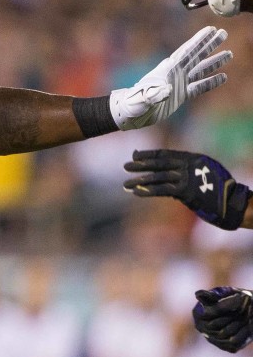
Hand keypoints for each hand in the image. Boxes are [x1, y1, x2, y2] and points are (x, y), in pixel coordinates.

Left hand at [109, 26, 230, 129]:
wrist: (130, 114)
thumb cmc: (133, 104)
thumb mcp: (143, 99)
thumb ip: (154, 94)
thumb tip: (168, 90)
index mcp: (167, 70)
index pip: (187, 52)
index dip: (199, 40)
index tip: (211, 29)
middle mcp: (175, 74)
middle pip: (196, 56)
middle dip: (210, 45)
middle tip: (224, 33)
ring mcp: (178, 84)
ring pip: (200, 70)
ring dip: (214, 62)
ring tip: (229, 54)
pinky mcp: (180, 96)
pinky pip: (199, 87)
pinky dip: (211, 82)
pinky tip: (223, 77)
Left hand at [124, 149, 250, 229]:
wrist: (232, 202)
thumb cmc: (217, 189)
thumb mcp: (202, 173)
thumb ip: (184, 171)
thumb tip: (161, 175)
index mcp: (193, 158)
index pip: (166, 154)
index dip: (149, 155)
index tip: (134, 155)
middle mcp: (190, 165)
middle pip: (160, 164)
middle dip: (141, 165)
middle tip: (125, 166)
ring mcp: (188, 177)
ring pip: (158, 177)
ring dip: (140, 180)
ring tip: (125, 184)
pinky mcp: (187, 191)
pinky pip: (163, 190)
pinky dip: (148, 190)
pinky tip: (136, 192)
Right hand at [193, 287, 252, 352]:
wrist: (248, 310)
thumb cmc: (234, 298)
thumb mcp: (223, 293)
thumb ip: (211, 294)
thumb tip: (197, 294)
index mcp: (198, 313)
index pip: (208, 313)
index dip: (224, 306)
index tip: (238, 298)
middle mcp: (202, 328)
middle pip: (215, 325)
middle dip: (232, 315)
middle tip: (244, 308)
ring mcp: (213, 339)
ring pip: (225, 334)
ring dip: (239, 323)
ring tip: (247, 316)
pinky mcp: (226, 346)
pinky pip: (234, 343)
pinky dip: (243, 333)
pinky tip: (247, 325)